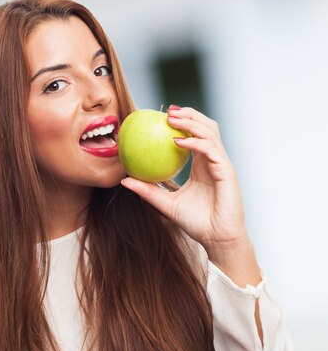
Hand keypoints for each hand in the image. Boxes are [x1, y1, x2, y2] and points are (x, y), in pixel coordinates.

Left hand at [120, 105, 248, 251]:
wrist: (216, 239)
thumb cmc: (195, 223)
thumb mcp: (165, 203)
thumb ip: (147, 190)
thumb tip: (124, 180)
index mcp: (202, 164)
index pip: (195, 135)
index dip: (182, 122)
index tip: (161, 116)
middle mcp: (213, 161)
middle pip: (205, 126)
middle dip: (188, 114)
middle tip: (167, 111)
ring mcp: (222, 164)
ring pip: (210, 132)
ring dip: (191, 122)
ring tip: (171, 119)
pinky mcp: (226, 172)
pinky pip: (210, 150)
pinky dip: (194, 143)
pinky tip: (177, 142)